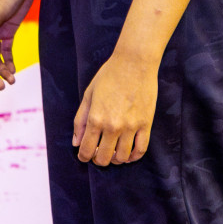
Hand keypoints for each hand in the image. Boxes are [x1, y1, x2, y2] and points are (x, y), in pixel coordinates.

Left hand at [73, 49, 157, 165]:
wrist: (134, 64)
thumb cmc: (109, 76)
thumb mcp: (88, 95)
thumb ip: (80, 120)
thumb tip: (76, 142)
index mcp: (96, 118)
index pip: (86, 149)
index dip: (83, 156)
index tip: (83, 156)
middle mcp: (113, 126)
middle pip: (104, 157)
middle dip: (98, 160)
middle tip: (97, 155)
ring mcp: (131, 127)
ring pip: (122, 157)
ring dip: (115, 160)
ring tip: (112, 153)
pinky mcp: (146, 125)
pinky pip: (141, 150)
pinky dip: (133, 157)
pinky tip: (128, 155)